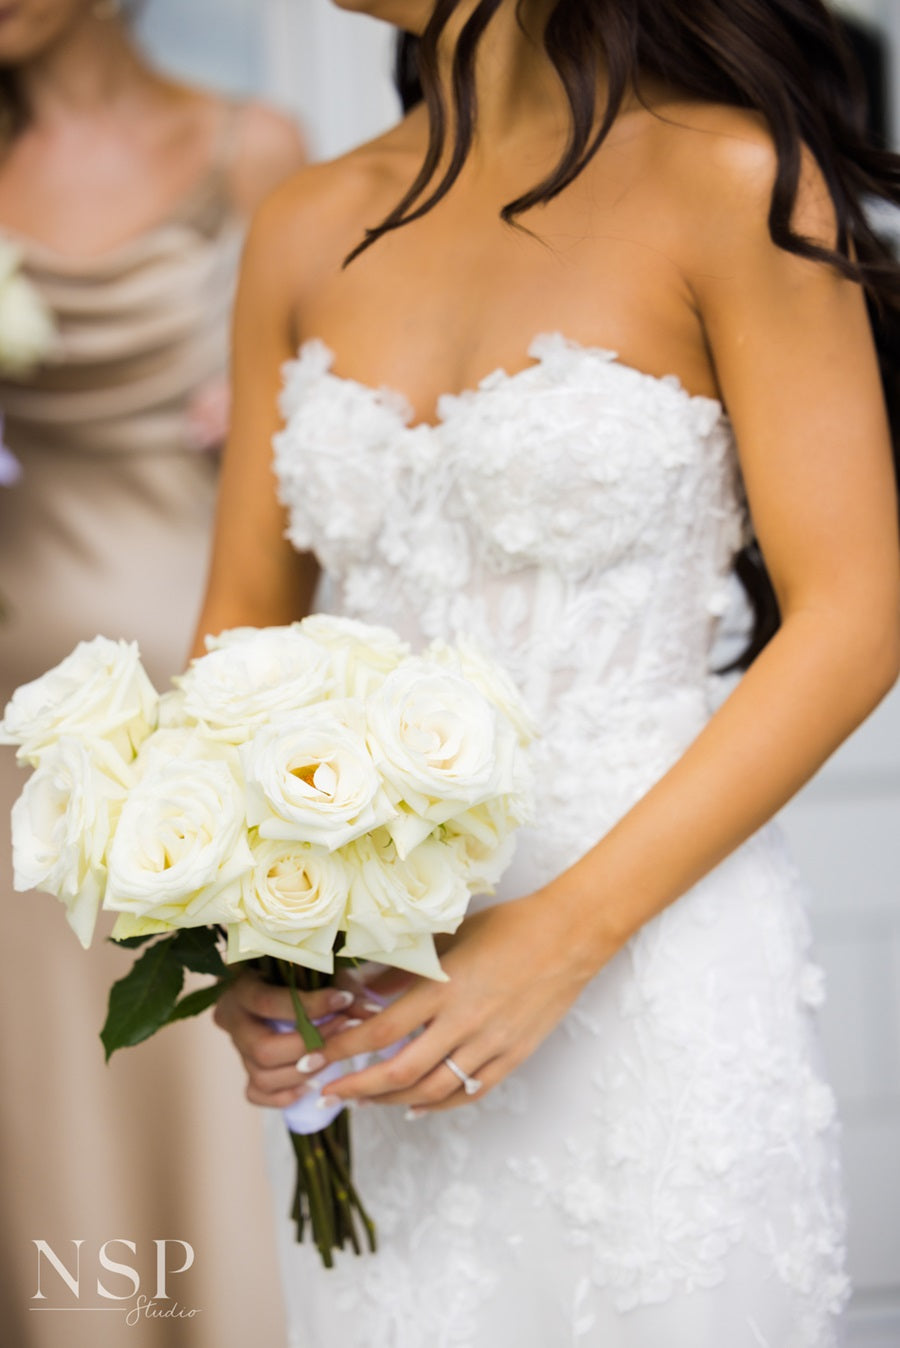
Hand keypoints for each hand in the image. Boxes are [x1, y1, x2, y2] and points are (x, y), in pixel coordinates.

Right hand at [212, 971, 379, 1109]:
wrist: (283, 986)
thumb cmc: (304, 975)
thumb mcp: (322, 974)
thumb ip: (345, 991)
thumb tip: (373, 1012)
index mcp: (241, 988)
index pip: (269, 1003)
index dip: (310, 1006)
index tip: (344, 1001)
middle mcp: (232, 1020)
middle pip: (263, 1049)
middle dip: (307, 1047)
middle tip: (342, 1037)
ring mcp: (237, 1050)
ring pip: (262, 1076)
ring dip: (303, 1072)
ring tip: (333, 1059)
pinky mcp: (245, 1072)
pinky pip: (258, 1094)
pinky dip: (286, 1094)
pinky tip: (312, 1082)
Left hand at [309, 888, 613, 1115]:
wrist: (570, 935)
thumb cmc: (509, 926)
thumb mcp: (451, 937)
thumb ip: (409, 970)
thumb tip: (364, 989)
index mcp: (443, 988)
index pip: (379, 1031)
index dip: (341, 1050)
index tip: (314, 1059)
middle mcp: (463, 1022)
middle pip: (398, 1071)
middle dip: (356, 1087)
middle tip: (329, 1092)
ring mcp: (490, 1044)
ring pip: (431, 1090)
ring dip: (391, 1101)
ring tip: (366, 1100)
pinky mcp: (513, 1056)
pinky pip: (468, 1092)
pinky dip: (437, 1105)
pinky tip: (416, 1107)